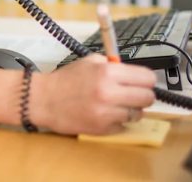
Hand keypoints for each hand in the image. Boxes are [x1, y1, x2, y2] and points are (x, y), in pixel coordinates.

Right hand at [32, 54, 155, 134]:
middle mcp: (109, 92)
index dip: (148, 80)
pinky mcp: (102, 128)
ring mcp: (106, 113)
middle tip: (135, 94)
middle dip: (144, 95)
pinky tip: (105, 113)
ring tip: (117, 104)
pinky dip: (118, 120)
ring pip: (138, 114)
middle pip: (148, 98)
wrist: (43, 99)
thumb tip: (135, 73)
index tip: (145, 82)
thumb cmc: (65, 80)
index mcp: (107, 72)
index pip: (147, 78)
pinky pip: (123, 125)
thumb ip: (114, 65)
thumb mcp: (90, 62)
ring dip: (131, 109)